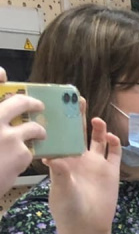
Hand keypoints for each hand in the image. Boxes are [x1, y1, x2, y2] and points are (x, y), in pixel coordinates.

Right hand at [0, 74, 44, 190]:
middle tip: (38, 105)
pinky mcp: (21, 152)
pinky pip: (32, 149)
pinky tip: (22, 160)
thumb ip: (0, 118)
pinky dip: (29, 153)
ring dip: (38, 131)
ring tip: (40, 134)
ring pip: (33, 128)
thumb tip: (3, 86)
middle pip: (19, 103)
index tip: (2, 73)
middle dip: (32, 102)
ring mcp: (8, 136)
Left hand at [48, 117, 120, 233]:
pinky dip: (114, 143)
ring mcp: (96, 164)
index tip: (58, 107)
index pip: (60, 136)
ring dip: (97, 128)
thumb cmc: (68, 210)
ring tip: (96, 120)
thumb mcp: (61, 191)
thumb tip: (53, 155)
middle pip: (78, 133)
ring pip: (97, 140)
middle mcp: (79, 159)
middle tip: (77, 99)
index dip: (60, 122)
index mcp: (63, 161)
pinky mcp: (111, 171)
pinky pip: (114, 153)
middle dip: (77, 117)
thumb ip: (60, 173)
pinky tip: (112, 138)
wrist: (88, 227)